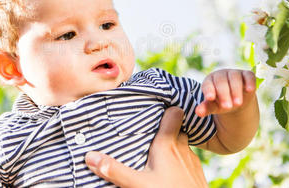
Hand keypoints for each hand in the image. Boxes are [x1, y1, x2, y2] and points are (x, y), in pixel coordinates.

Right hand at [85, 107, 208, 187]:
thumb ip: (115, 170)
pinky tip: (170, 170)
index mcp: (167, 145)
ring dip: (173, 145)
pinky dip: (180, 160)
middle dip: (166, 128)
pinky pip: (188, 159)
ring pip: (183, 144)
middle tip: (151, 130)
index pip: (175, 114)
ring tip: (158, 150)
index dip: (169, 109)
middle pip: (177, 129)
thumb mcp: (138, 184)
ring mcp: (192, 161)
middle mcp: (182, 148)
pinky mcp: (197, 174)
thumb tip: (90, 156)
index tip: (157, 108)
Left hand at [195, 69, 255, 116]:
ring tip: (237, 103)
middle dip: (224, 94)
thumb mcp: (214, 106)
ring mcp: (234, 73)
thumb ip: (206, 108)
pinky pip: (249, 76)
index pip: (207, 84)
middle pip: (221, 81)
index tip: (210, 98)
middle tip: (227, 106)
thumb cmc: (221, 102)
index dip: (209, 90)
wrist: (237, 101)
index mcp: (209, 81)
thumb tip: (198, 112)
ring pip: (235, 78)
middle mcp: (221, 75)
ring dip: (236, 90)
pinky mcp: (247, 75)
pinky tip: (250, 90)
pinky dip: (250, 82)